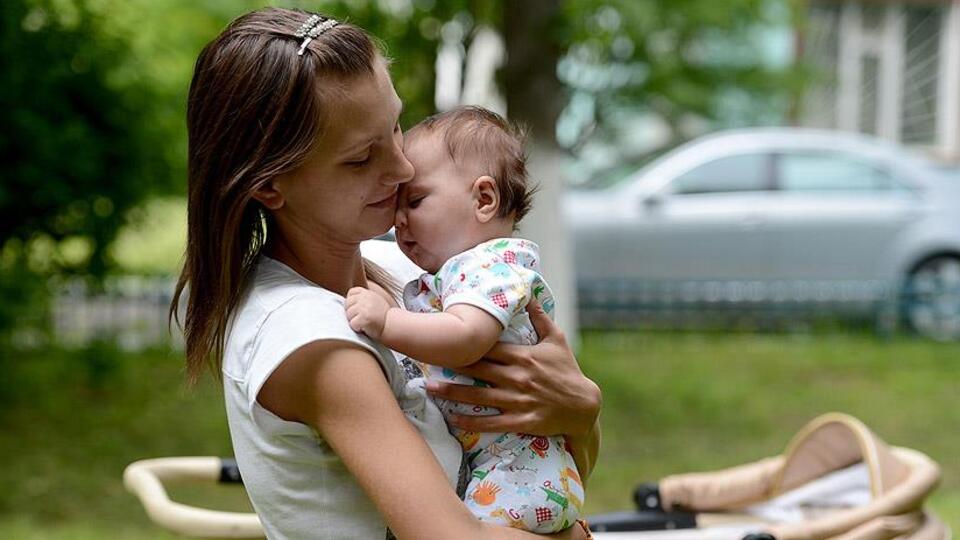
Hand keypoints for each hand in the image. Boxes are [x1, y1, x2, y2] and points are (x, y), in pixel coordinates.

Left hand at [345, 286, 390, 338]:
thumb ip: (362, 298)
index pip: (350, 293)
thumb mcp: (373, 300)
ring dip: (355, 321)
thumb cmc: (381, 316)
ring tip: (365, 322)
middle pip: (347, 305)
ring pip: (348, 315)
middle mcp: (365, 298)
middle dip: (352, 313)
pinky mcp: (364, 317)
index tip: (361, 309)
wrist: (392, 326)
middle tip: (363, 317)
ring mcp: (364, 307)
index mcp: (367, 292)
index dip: (352, 303)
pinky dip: (357, 328)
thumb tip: (346, 301)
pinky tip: (365, 327)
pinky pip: (352, 324)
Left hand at [425, 299, 600, 436]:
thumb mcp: (556, 339)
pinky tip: (453, 419)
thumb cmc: (568, 370)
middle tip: (425, 361)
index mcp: (523, 356)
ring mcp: (518, 401)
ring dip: (452, 393)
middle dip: (450, 365)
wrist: (584, 406)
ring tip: (430, 389)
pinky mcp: (521, 421)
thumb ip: (540, 316)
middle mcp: (517, 377)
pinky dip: (471, 421)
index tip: (444, 338)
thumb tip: (528, 292)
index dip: (464, 343)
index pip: (487, 347)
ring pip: (479, 396)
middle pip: (477, 370)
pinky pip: (491, 422)